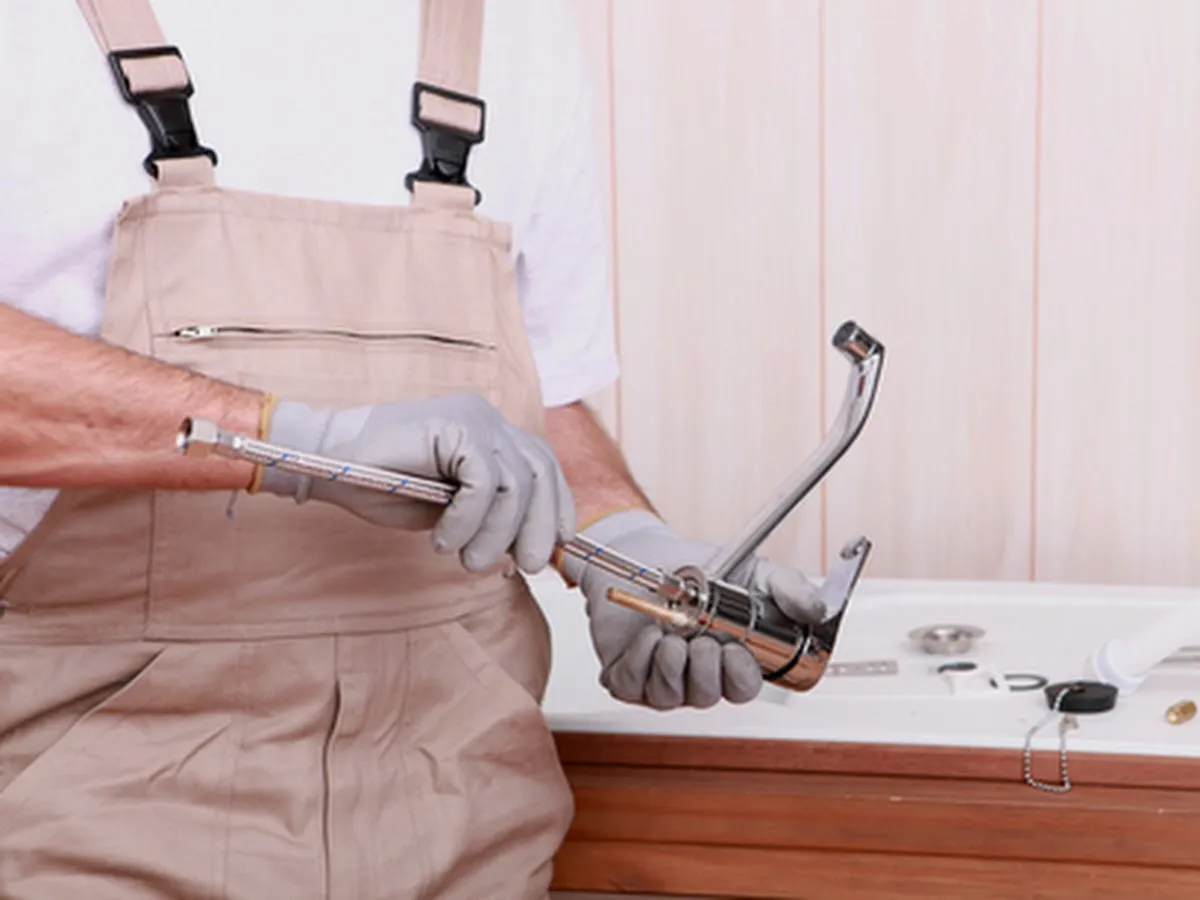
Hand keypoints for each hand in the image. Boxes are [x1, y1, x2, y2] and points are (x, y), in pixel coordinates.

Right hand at [258, 393, 574, 573]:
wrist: (329, 462)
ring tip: (469, 560)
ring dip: (497, 533)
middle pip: (541, 474)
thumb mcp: (450, 510)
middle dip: (538, 527)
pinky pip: (482, 482)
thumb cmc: (383, 484)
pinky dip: (469, 519)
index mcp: (492, 434)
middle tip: (524, 566)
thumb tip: (528, 550)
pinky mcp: (453, 426)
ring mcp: (473, 418)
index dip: (557, 508)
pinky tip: (444, 538)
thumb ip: (489, 519)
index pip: (545, 467)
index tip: (555, 546)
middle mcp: (489, 420)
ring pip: (514, 484)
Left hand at [559, 510, 824, 709]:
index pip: (742, 688)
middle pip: (709, 696)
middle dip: (706, 667)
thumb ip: (789, 589)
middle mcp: (697, 675)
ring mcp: (661, 679)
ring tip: (671, 631)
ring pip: (671, 695)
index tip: (734, 648)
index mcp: (731, 659)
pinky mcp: (626, 677)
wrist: (645, 552)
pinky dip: (641, 657)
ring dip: (672, 661)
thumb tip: (817, 610)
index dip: (740, 675)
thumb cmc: (699, 569)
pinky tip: (648, 634)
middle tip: (701, 637)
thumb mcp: (753, 572)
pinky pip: (634, 685)